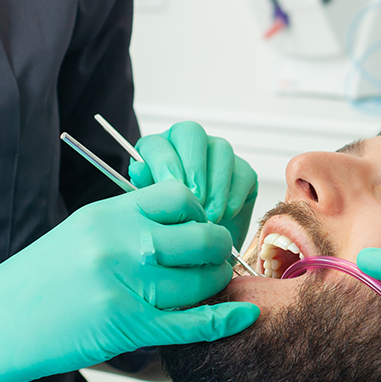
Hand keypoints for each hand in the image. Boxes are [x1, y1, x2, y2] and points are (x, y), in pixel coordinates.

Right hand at [0, 181, 258, 381]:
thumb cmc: (34, 280)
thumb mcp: (79, 232)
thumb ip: (128, 223)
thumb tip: (182, 223)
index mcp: (106, 215)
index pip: (178, 198)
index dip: (197, 213)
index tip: (196, 227)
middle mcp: (117, 246)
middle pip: (199, 239)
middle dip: (217, 249)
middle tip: (215, 258)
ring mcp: (123, 288)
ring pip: (200, 282)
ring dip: (216, 285)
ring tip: (212, 286)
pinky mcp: (125, 328)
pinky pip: (191, 323)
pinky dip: (223, 320)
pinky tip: (243, 316)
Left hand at [127, 121, 257, 249]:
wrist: (195, 248)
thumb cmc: (169, 225)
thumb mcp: (152, 210)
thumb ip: (144, 189)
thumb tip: (138, 170)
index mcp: (158, 150)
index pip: (159, 143)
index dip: (165, 163)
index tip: (171, 188)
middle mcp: (187, 145)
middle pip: (192, 133)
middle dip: (194, 167)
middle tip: (194, 198)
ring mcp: (217, 154)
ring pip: (221, 150)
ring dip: (216, 185)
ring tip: (209, 215)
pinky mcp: (242, 171)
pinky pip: (242, 173)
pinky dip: (233, 195)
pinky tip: (224, 214)